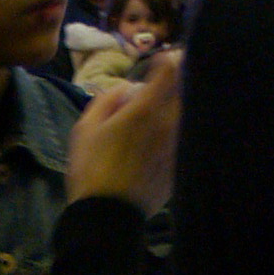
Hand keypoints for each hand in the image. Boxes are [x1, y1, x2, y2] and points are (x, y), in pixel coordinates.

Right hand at [66, 50, 180, 217]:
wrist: (107, 216)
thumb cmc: (89, 169)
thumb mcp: (85, 129)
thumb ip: (107, 100)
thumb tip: (127, 89)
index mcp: (144, 110)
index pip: (169, 71)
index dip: (168, 59)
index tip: (162, 59)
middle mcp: (168, 125)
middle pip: (186, 90)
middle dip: (180, 79)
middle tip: (173, 76)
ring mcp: (177, 146)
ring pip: (188, 115)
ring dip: (182, 104)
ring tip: (170, 104)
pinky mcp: (179, 165)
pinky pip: (185, 138)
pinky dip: (181, 129)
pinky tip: (168, 134)